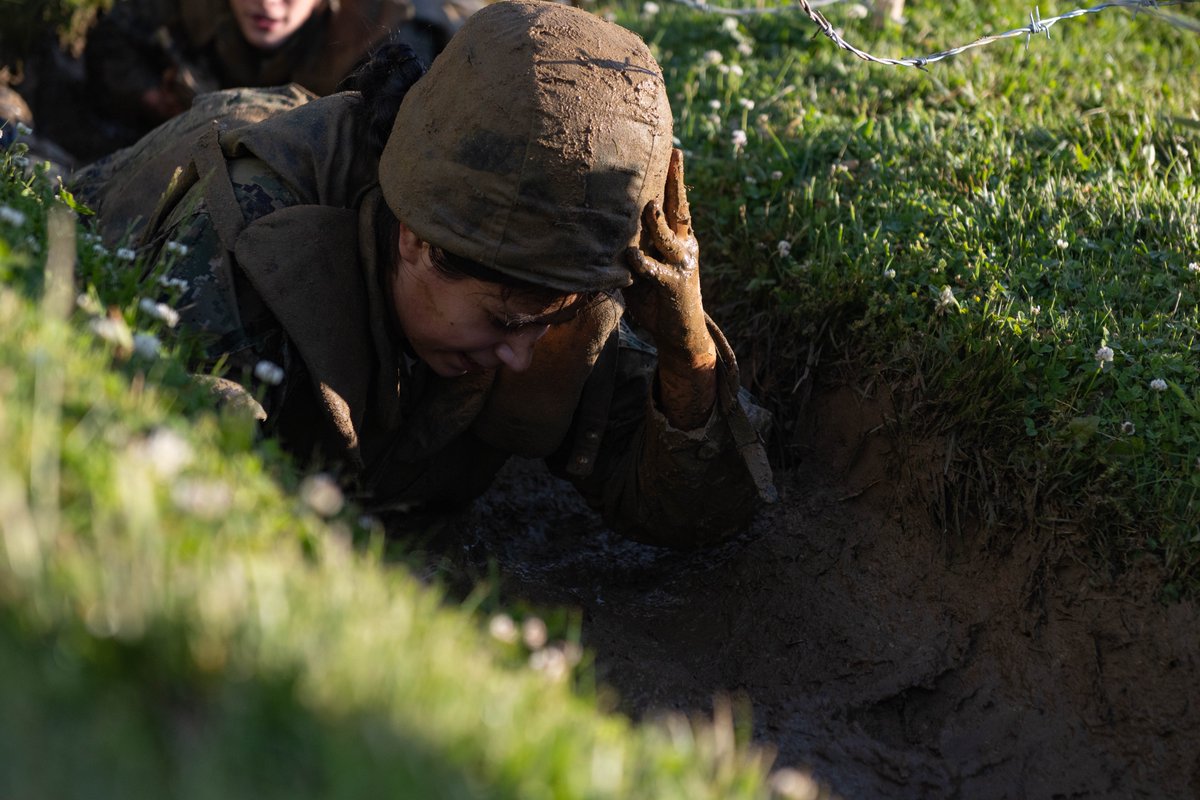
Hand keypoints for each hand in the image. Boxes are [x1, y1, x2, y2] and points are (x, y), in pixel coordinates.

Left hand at [624, 148, 717, 428]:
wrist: (681, 335)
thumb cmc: (657, 299)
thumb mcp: (645, 268)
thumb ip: (630, 248)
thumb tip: (597, 230)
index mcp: (679, 238)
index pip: (674, 202)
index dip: (673, 177)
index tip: (672, 150)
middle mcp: (684, 246)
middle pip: (678, 207)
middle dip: (676, 182)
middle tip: (675, 155)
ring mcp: (681, 264)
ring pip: (667, 235)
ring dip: (655, 220)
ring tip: (646, 205)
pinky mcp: (673, 285)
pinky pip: (654, 269)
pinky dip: (640, 262)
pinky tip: (630, 256)